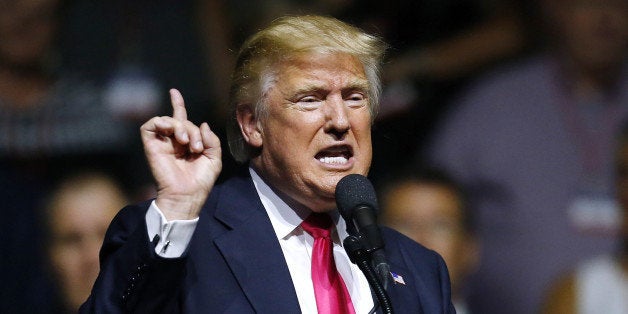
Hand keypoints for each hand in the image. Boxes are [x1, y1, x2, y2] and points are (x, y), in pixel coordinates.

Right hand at [140, 89, 221, 219]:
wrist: (187, 195)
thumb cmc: (201, 182)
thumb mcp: (214, 159)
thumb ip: (212, 140)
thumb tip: (202, 125)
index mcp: (187, 143)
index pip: (181, 119)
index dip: (177, 104)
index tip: (173, 91)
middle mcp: (173, 141)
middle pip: (182, 120)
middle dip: (193, 130)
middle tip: (197, 148)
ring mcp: (162, 143)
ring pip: (168, 121)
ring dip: (180, 127)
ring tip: (186, 143)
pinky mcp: (151, 146)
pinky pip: (150, 126)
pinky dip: (161, 122)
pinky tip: (172, 132)